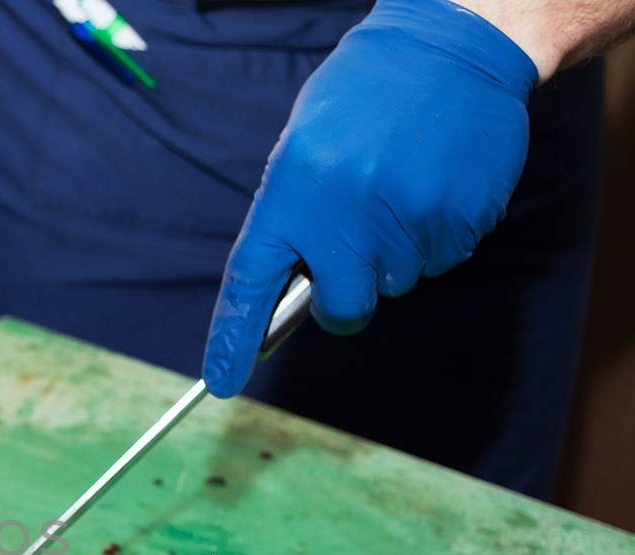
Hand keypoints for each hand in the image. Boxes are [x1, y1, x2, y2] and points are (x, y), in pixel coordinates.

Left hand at [201, 0, 538, 397]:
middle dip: (345, 298)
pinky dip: (435, 233)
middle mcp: (344, 216)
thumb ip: (295, 218)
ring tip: (399, 186)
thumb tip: (293, 286)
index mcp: (292, 194)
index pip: (250, 284)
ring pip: (395, 282)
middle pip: (342, 309)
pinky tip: (433, 183)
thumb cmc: (365, 95)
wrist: (451, 46)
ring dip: (394, 253)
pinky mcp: (457, 222)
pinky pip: (441, 258)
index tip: (224, 381)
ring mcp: (404, 222)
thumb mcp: (306, 148)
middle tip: (353, 255)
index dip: (234, 338)